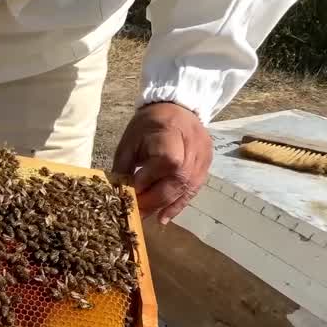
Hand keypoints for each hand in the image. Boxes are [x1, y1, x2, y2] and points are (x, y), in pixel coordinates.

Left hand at [112, 102, 212, 223]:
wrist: (176, 108)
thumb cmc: (147, 125)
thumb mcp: (129, 141)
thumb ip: (124, 167)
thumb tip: (119, 195)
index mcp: (171, 131)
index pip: (167, 161)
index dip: (150, 181)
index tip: (132, 194)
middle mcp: (193, 144)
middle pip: (179, 179)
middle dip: (156, 199)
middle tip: (138, 212)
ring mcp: (203, 155)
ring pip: (188, 187)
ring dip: (167, 206)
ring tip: (150, 218)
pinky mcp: (207, 164)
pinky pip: (194, 188)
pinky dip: (178, 204)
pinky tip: (164, 216)